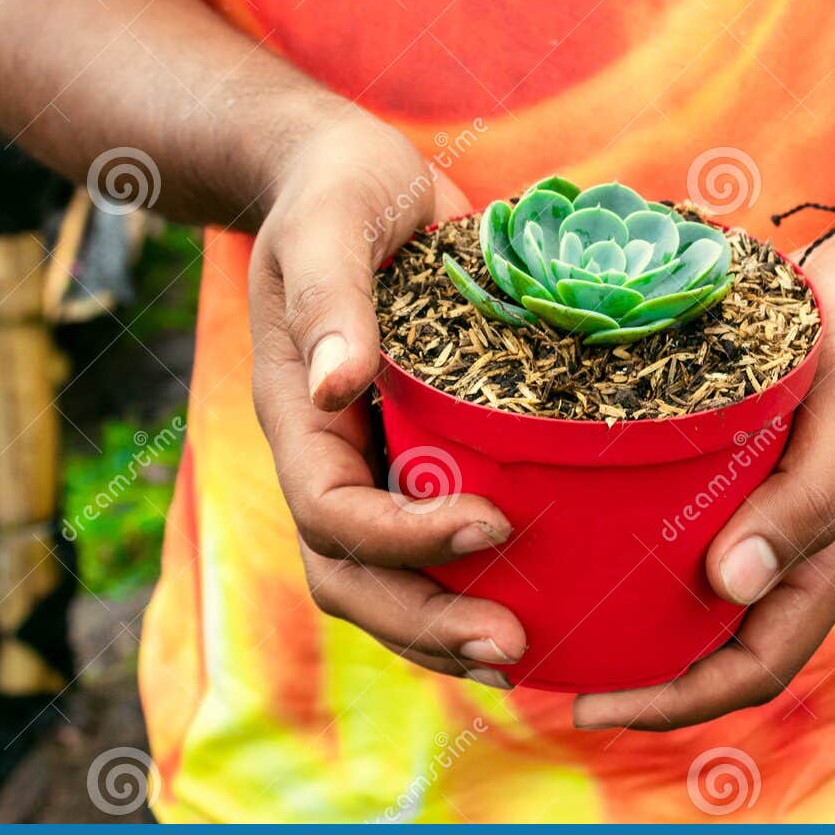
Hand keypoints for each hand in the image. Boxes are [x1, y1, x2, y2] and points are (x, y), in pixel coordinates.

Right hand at [248, 112, 526, 686]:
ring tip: (522, 656)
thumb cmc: (337, 191)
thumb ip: (329, 299)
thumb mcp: (327, 225)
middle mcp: (331, 454)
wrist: (353, 179)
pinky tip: (538, 607)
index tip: (492, 523)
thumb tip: (338, 386)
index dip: (403, 537)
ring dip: (445, 629)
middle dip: (425, 623)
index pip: (331, 512)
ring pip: (389, 581)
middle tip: (511, 648)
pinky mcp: (423, 451)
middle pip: (354, 577)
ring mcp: (374, 461)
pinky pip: (434, 540)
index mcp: (297, 413)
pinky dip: (471, 585)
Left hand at [573, 214, 834, 728]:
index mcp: (834, 560)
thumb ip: (804, 504)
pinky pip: (689, 532)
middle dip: (644, 675)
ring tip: (557, 620)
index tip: (592, 708)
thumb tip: (731, 584)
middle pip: (719, 646)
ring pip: (700, 596)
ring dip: (638, 620)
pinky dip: (642, 551)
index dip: (676, 702)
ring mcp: (772, 513)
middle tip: (553, 673)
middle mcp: (798, 552)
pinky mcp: (747, 472)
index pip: (754, 667)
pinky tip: (585, 537)